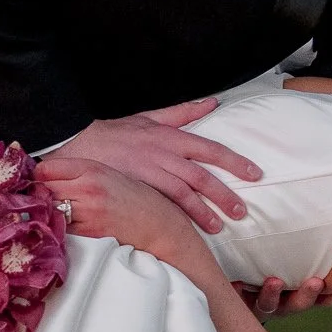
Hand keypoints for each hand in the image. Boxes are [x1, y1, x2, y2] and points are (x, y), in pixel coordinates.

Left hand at [36, 155, 203, 267]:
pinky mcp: (89, 231)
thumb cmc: (133, 198)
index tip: (35, 183)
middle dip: (37, 195)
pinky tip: (62, 227)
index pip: (46, 169)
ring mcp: (87, 210)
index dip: (37, 177)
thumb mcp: (107, 174)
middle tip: (36, 201)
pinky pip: (60, 229)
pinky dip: (57, 228)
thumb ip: (77, 173)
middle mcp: (87, 187)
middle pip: (43, 189)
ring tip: (48, 214)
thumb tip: (42, 176)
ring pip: (48, 210)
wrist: (159, 223)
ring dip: (45, 213)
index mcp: (91, 168)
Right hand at [49, 100, 261, 234]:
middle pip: (201, 175)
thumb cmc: (115, 133)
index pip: (210, 149)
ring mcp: (148, 173)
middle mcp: (163, 154)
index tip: (254, 174)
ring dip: (202, 211)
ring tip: (218, 227)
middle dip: (223, 194)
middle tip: (242, 211)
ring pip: (183, 193)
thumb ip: (183, 113)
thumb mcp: (150, 118)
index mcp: (170, 137)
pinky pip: (159, 203)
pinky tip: (186, 228)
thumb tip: (212, 103)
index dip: (233, 161)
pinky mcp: (135, 188)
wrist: (78, 143)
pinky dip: (175, 215)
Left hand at [235, 275, 331, 320]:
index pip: (320, 300)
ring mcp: (256, 304)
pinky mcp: (234, 299)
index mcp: (294, 298)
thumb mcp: (288, 270)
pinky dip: (235, 291)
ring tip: (275, 282)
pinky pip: (235, 297)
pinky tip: (234, 283)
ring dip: (273, 293)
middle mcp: (279, 304)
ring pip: (268, 303)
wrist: (232, 287)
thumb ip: (308, 259)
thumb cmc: (267, 272)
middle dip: (307, 295)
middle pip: (296, 305)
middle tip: (316, 283)